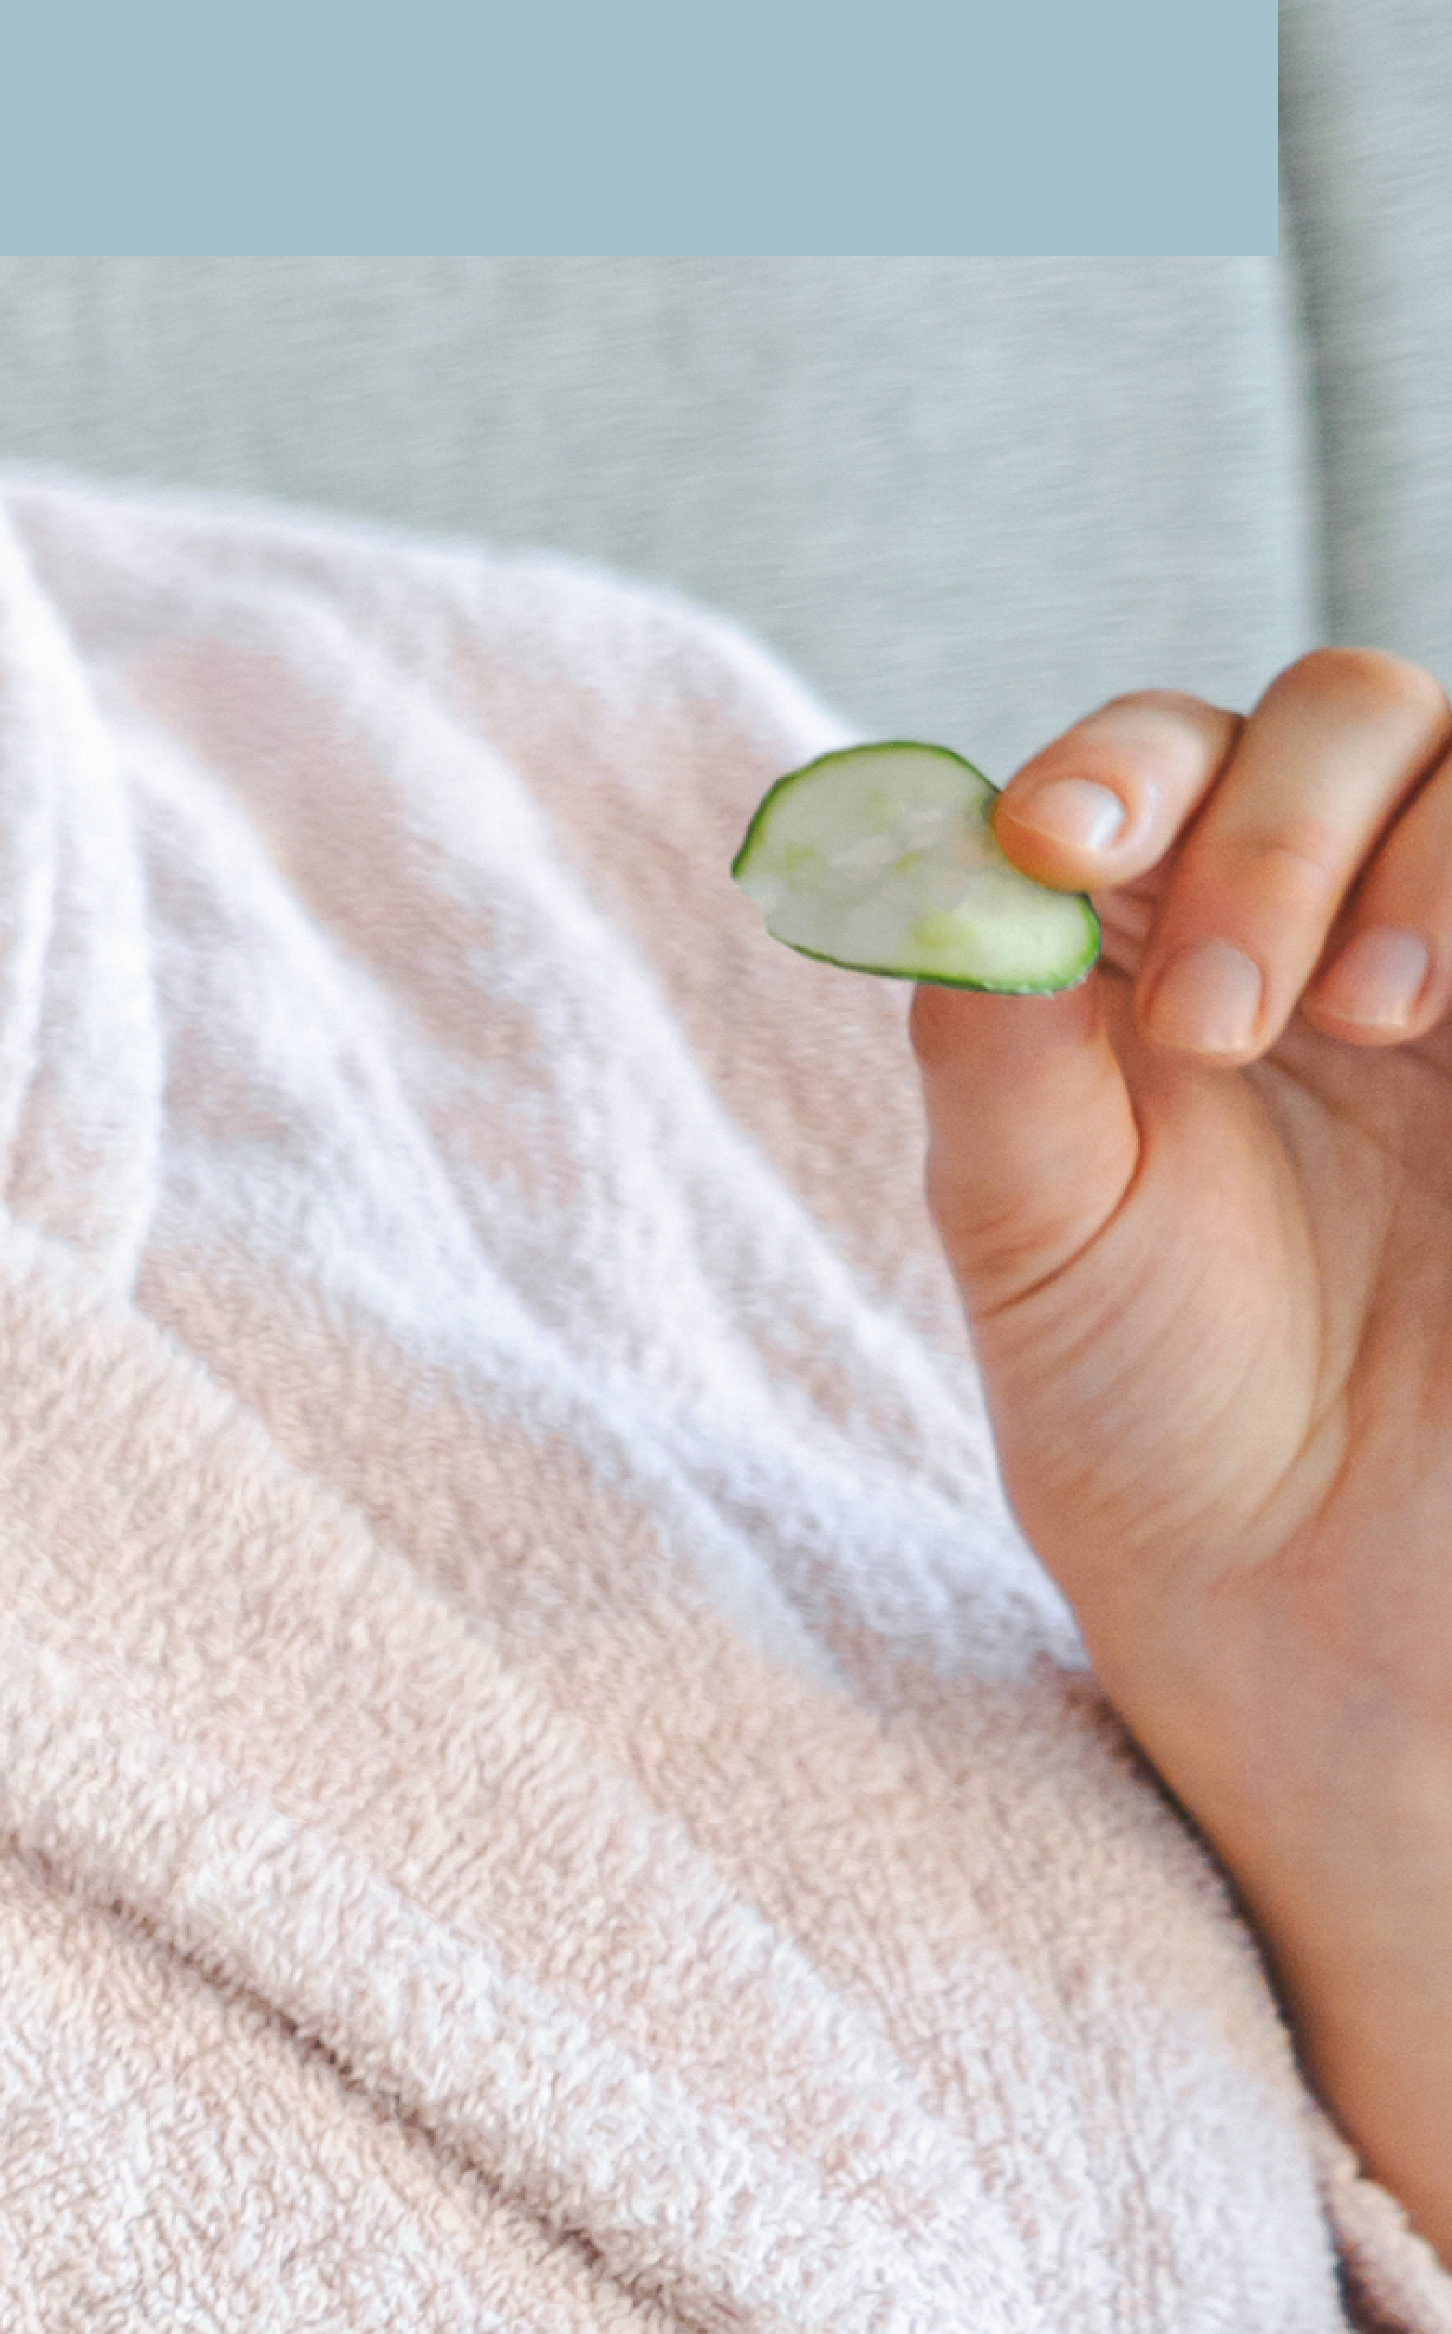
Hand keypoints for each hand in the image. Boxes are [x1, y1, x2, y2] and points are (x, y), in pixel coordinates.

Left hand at [913, 656, 1451, 2214]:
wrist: (1331, 1615)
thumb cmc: (1159, 1417)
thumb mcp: (1030, 1222)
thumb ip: (994, 1034)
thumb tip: (934, 849)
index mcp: (1176, 941)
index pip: (1160, 757)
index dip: (1118, 765)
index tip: (1054, 847)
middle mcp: (1348, 928)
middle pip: (1348, 718)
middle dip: (1271, 823)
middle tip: (1213, 1017)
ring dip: (1417, 858)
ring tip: (1362, 1024)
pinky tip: (1449, 1027)